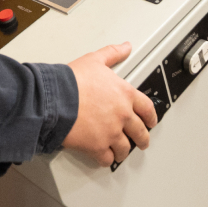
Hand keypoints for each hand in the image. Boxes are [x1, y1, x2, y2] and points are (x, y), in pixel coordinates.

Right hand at [63, 42, 156, 167]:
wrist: (56, 97)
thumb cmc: (73, 80)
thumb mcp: (95, 60)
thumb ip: (113, 53)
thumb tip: (125, 47)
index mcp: (125, 94)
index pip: (147, 108)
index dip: (151, 116)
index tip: (151, 121)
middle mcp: (122, 115)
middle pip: (139, 132)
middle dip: (142, 138)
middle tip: (141, 141)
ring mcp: (111, 132)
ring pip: (124, 148)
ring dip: (123, 151)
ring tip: (121, 152)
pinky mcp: (97, 146)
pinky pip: (107, 158)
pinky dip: (106, 159)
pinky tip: (104, 157)